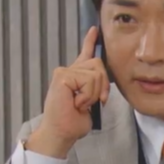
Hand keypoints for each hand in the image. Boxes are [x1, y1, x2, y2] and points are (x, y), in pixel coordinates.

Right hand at [26, 26, 109, 157]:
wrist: (60, 134)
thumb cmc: (73, 122)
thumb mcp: (90, 102)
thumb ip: (95, 87)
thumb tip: (102, 79)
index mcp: (76, 76)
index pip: (85, 54)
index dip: (90, 41)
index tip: (95, 29)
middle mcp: (69, 71)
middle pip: (99, 64)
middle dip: (103, 85)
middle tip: (93, 102)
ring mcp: (64, 71)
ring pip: (95, 73)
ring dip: (93, 94)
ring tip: (80, 105)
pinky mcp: (62, 75)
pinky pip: (88, 81)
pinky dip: (86, 96)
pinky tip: (75, 103)